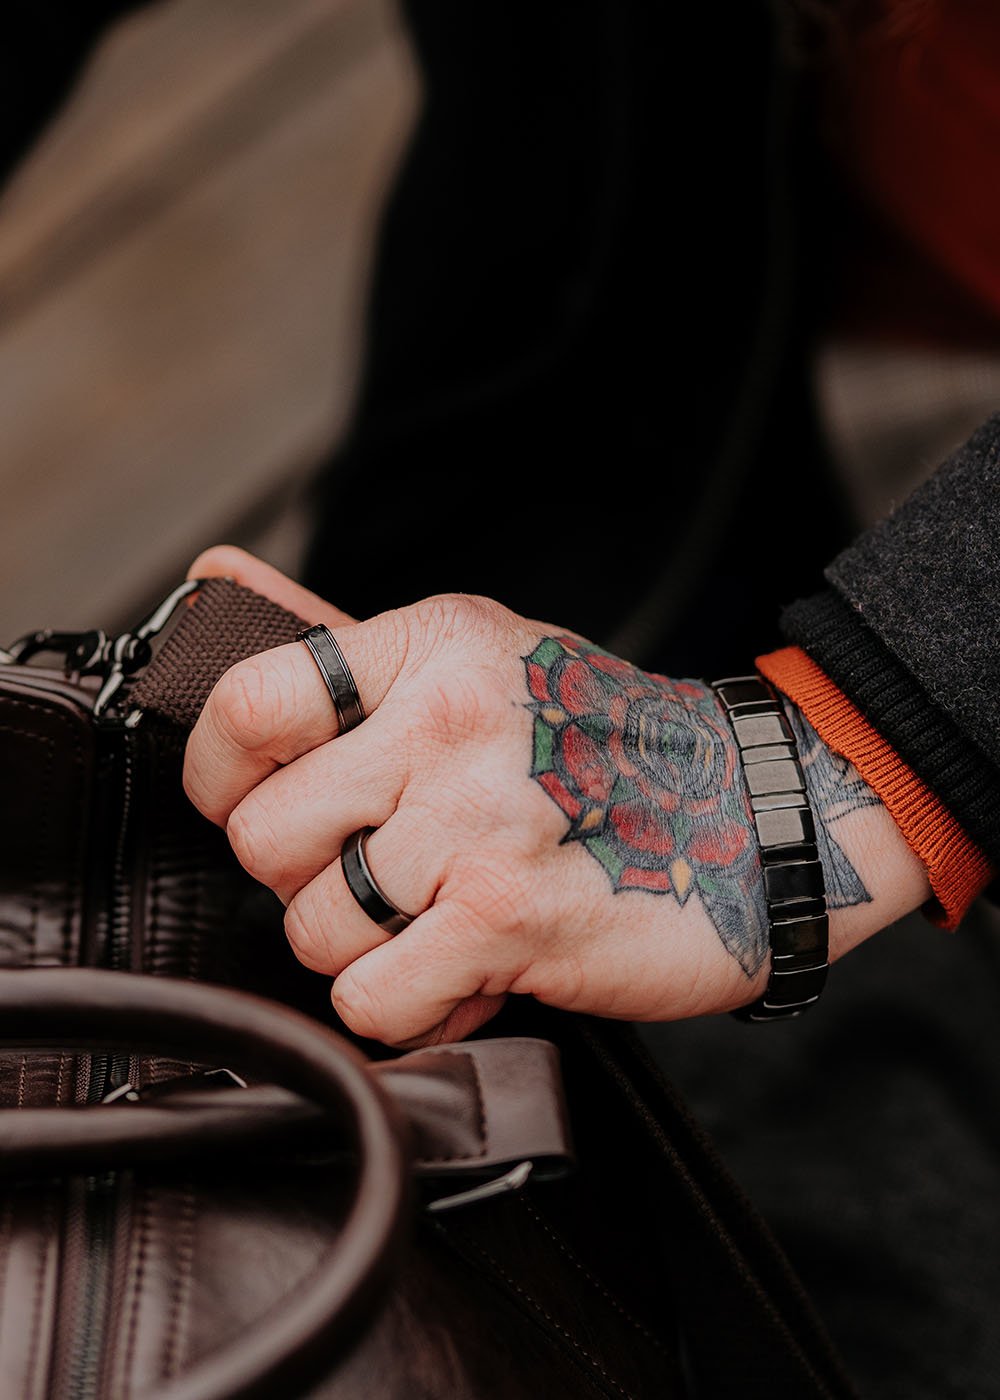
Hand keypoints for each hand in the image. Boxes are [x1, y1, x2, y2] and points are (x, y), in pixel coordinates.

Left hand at [182, 547, 931, 1045]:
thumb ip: (339, 638)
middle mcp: (452, 721)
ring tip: (439, 918)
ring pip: (310, 930)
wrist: (760, 813)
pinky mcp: (508, 918)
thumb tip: (214, 582)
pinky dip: (409, 1007)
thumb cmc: (610, 743)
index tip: (245, 800)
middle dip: (307, 875)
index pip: (245, 703)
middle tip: (379, 871)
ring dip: (365, 948)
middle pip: (262, 836)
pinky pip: (370, 999)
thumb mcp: (482, 660)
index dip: (218, 775)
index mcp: (435, 645)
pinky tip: (465, 971)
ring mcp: (481, 820)